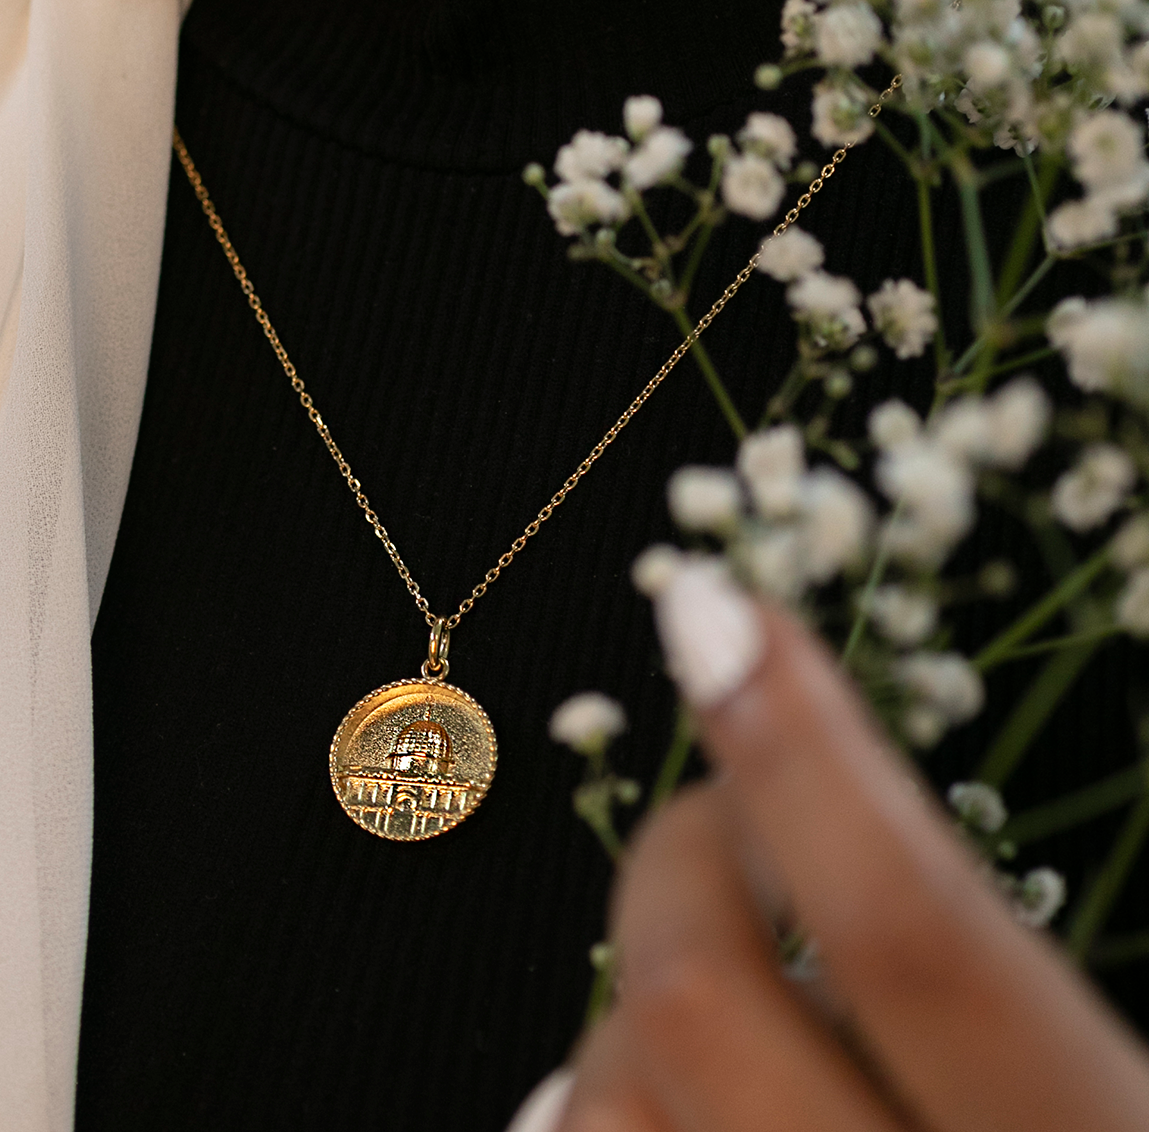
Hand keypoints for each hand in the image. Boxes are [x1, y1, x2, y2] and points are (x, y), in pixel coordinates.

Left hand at [556, 562, 1148, 1131]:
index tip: (713, 607)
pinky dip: (590, 1120)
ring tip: (721, 1034)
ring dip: (628, 1027)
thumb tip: (816, 842)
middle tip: (725, 824)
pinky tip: (648, 1119)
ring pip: (608, 1097)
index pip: (922, 940)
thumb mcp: (1097, 1084)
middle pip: (703, 1003)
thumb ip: (984, 989)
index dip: (807, 756)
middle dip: (679, 860)